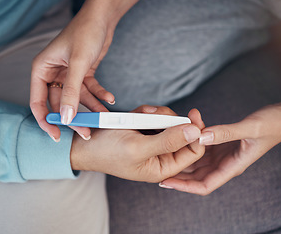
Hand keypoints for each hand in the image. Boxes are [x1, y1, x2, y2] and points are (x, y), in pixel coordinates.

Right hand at [30, 0, 115, 140]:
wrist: (102, 19)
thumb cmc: (85, 32)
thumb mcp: (78, 63)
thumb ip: (71, 91)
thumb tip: (66, 117)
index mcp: (42, 70)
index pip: (38, 102)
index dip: (46, 121)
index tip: (56, 135)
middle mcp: (53, 73)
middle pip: (60, 104)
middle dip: (74, 118)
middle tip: (86, 132)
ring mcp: (68, 75)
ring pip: (77, 99)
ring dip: (91, 109)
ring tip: (104, 118)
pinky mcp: (82, 74)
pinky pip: (89, 90)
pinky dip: (99, 96)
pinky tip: (109, 99)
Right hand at [70, 105, 204, 181]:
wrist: (84, 143)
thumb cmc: (107, 151)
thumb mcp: (138, 147)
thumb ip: (168, 141)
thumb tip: (196, 131)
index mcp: (163, 167)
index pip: (193, 151)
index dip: (196, 133)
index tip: (193, 114)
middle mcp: (161, 156)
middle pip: (183, 133)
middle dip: (170, 120)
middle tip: (153, 114)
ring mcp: (153, 142)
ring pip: (170, 122)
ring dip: (156, 114)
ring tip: (140, 115)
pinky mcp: (145, 131)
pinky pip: (156, 117)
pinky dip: (147, 113)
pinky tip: (135, 115)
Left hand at [160, 103, 280, 194]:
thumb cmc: (271, 125)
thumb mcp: (249, 128)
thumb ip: (226, 132)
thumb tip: (201, 136)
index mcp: (232, 166)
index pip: (204, 185)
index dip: (184, 186)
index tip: (166, 183)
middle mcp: (225, 163)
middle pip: (196, 176)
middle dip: (177, 175)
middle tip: (156, 168)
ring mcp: (222, 154)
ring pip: (196, 162)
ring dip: (181, 158)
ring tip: (162, 153)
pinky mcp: (221, 143)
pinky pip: (201, 147)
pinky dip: (189, 144)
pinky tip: (178, 137)